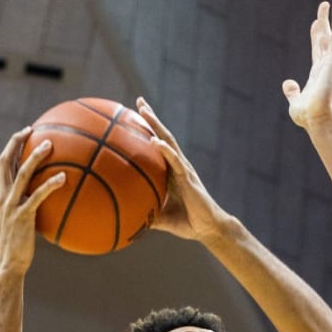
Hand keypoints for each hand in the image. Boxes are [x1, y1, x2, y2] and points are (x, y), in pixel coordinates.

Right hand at [0, 128, 65, 274]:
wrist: (9, 264)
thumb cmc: (18, 245)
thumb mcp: (22, 221)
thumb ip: (29, 206)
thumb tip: (49, 199)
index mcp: (1, 195)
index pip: (3, 163)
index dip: (12, 145)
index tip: (26, 133)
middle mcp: (3, 196)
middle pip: (7, 160)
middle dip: (18, 142)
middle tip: (33, 129)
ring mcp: (12, 205)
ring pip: (23, 173)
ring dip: (36, 156)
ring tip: (51, 144)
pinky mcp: (22, 216)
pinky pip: (38, 195)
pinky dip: (50, 184)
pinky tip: (64, 178)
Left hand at [135, 98, 224, 242]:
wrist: (207, 229)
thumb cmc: (186, 222)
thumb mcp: (159, 217)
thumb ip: (144, 212)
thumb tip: (124, 216)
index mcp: (170, 172)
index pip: (157, 145)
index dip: (147, 130)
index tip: (132, 116)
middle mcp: (177, 165)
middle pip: (163, 135)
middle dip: (151, 118)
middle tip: (139, 102)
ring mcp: (184, 169)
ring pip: (169, 141)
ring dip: (156, 125)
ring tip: (144, 111)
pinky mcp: (189, 178)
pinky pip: (176, 161)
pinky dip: (165, 150)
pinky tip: (155, 141)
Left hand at [282, 0, 331, 129]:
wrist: (316, 120)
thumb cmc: (308, 116)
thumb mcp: (295, 102)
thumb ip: (292, 92)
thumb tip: (287, 83)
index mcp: (317, 73)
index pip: (317, 49)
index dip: (316, 35)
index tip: (315, 23)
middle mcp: (326, 65)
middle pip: (326, 37)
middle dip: (326, 21)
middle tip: (327, 5)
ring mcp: (331, 62)